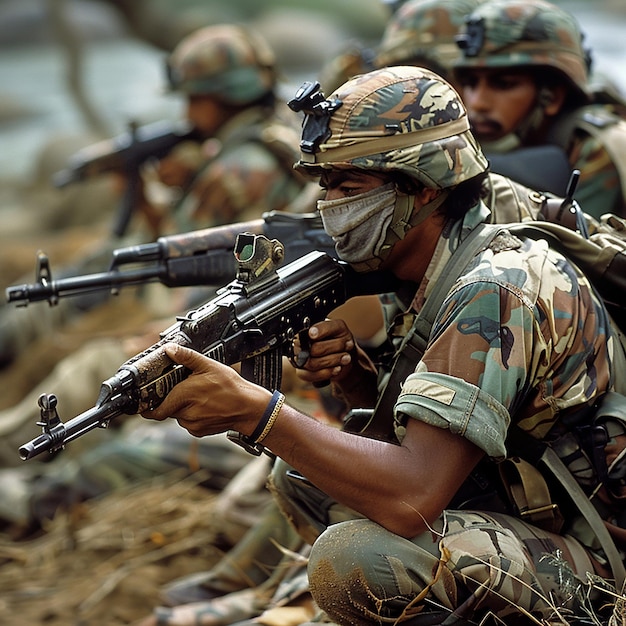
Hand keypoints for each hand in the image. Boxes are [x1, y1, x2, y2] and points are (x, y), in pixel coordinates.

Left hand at [141, 343, 270, 437]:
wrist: (249, 408)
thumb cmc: (231, 387)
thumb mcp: (209, 365)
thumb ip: (186, 357)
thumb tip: (169, 349)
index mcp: (183, 396)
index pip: (155, 410)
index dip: (146, 408)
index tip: (142, 404)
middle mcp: (185, 413)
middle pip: (167, 409)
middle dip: (171, 400)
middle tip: (183, 390)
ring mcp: (192, 425)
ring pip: (178, 416)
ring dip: (182, 408)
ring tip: (199, 398)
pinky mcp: (199, 432)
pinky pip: (189, 423)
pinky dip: (192, 416)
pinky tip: (205, 407)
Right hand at [293, 320, 377, 406]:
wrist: (345, 355)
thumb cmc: (339, 338)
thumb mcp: (338, 327)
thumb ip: (325, 327)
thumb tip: (311, 333)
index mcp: (304, 331)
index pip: (306, 333)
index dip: (319, 334)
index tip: (333, 336)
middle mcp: (298, 345)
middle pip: (313, 349)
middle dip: (334, 348)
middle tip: (347, 346)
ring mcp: (299, 359)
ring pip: (312, 364)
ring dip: (333, 361)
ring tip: (346, 358)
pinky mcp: (302, 373)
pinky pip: (310, 376)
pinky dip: (327, 373)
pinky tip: (337, 368)